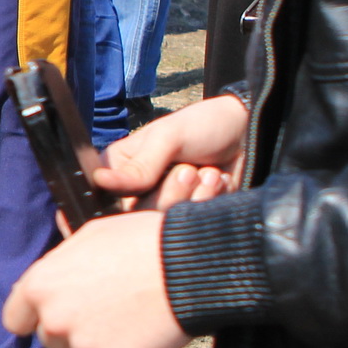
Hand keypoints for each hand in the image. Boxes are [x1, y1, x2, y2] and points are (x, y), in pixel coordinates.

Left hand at [4, 211, 188, 347]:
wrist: (190, 265)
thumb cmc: (143, 242)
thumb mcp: (90, 236)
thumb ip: (62, 263)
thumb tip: (49, 278)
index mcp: (39, 286)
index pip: (17, 320)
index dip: (36, 319)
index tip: (55, 318)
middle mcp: (53, 320)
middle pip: (52, 341)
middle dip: (74, 332)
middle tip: (109, 314)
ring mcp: (81, 347)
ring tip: (132, 323)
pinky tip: (143, 345)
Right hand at [92, 93, 248, 206]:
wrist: (248, 134)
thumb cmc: (202, 126)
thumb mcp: (168, 139)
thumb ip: (138, 166)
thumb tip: (99, 181)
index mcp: (120, 169)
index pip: (110, 200)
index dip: (132, 199)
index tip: (160, 179)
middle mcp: (138, 191)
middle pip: (141, 215)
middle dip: (173, 193)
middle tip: (191, 170)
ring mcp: (166, 203)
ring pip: (168, 220)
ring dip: (196, 195)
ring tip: (210, 172)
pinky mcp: (190, 213)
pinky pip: (194, 222)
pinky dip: (211, 202)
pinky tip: (219, 182)